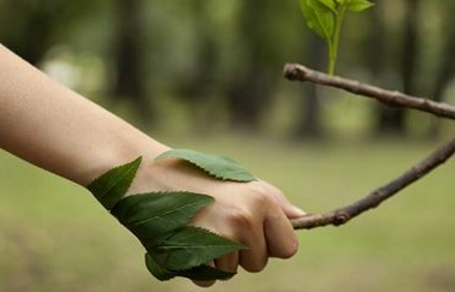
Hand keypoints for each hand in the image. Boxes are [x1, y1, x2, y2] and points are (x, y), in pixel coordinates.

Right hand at [130, 155, 304, 286]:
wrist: (150, 174)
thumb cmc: (199, 177)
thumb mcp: (241, 182)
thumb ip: (273, 202)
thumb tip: (303, 218)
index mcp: (262, 200)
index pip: (289, 247)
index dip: (271, 244)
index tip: (254, 232)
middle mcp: (246, 219)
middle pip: (260, 263)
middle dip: (243, 252)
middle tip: (219, 224)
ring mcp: (221, 238)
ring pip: (233, 272)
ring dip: (219, 258)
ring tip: (201, 226)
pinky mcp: (196, 255)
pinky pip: (209, 280)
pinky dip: (200, 267)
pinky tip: (188, 239)